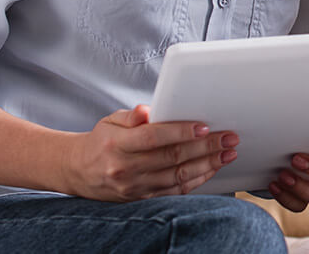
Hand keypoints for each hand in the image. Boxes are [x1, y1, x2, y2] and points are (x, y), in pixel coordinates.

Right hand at [62, 105, 237, 200]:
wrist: (79, 172)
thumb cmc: (102, 141)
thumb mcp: (110, 121)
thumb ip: (131, 115)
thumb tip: (147, 110)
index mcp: (118, 144)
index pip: (153, 137)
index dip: (180, 132)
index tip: (204, 126)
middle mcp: (126, 168)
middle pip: (171, 157)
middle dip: (205, 147)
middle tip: (229, 138)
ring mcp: (135, 186)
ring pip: (177, 176)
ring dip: (207, 164)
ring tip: (227, 153)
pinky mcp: (143, 197)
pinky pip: (175, 190)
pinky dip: (197, 180)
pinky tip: (212, 169)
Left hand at [269, 133, 308, 212]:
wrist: (269, 159)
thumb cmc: (283, 141)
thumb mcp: (287, 132)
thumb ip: (290, 126)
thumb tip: (273, 113)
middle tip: (295, 160)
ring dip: (303, 188)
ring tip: (283, 176)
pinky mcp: (303, 200)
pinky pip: (300, 206)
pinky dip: (286, 198)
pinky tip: (273, 185)